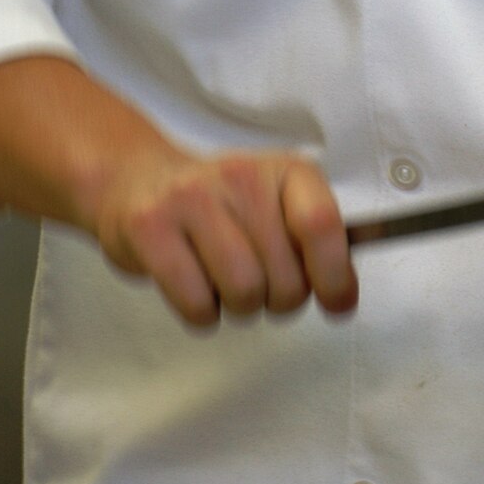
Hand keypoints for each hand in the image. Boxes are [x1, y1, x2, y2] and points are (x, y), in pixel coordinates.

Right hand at [93, 146, 358, 327]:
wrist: (140, 182)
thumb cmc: (222, 206)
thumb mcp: (280, 207)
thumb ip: (316, 244)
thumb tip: (343, 297)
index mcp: (287, 170)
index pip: (321, 224)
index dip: (334, 275)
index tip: (336, 303)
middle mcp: (242, 176)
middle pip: (285, 277)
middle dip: (279, 300)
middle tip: (260, 283)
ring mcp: (192, 198)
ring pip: (243, 292)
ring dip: (240, 307)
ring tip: (225, 283)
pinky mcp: (150, 227)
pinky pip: (196, 304)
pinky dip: (202, 313)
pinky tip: (196, 287)